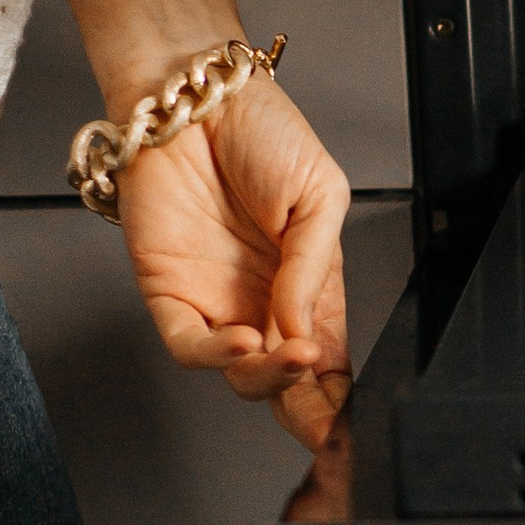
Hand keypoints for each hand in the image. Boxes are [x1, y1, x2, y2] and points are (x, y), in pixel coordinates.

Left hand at [113, 74, 351, 448]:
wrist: (197, 96)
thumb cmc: (261, 131)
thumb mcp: (321, 196)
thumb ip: (313, 270)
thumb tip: (304, 332)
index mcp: (307, 286)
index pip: (327, 361)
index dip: (340, 400)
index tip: (356, 428)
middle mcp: (262, 303)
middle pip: (286, 384)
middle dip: (309, 413)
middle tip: (329, 422)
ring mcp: (216, 301)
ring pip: (241, 375)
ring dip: (270, 378)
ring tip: (294, 357)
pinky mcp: (168, 292)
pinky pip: (190, 345)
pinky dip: (219, 355)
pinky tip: (247, 343)